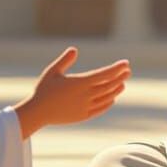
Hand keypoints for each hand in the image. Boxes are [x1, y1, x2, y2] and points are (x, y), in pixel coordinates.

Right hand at [15, 47, 129, 137]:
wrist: (37, 113)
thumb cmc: (43, 90)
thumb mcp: (52, 71)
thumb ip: (64, 60)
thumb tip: (74, 49)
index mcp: (79, 83)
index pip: (104, 74)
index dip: (116, 68)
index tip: (126, 63)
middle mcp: (85, 95)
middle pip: (108, 85)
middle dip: (119, 77)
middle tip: (128, 71)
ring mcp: (85, 107)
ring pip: (106, 97)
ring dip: (116, 90)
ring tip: (122, 83)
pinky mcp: (83, 116)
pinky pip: (100, 109)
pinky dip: (108, 103)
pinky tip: (112, 98)